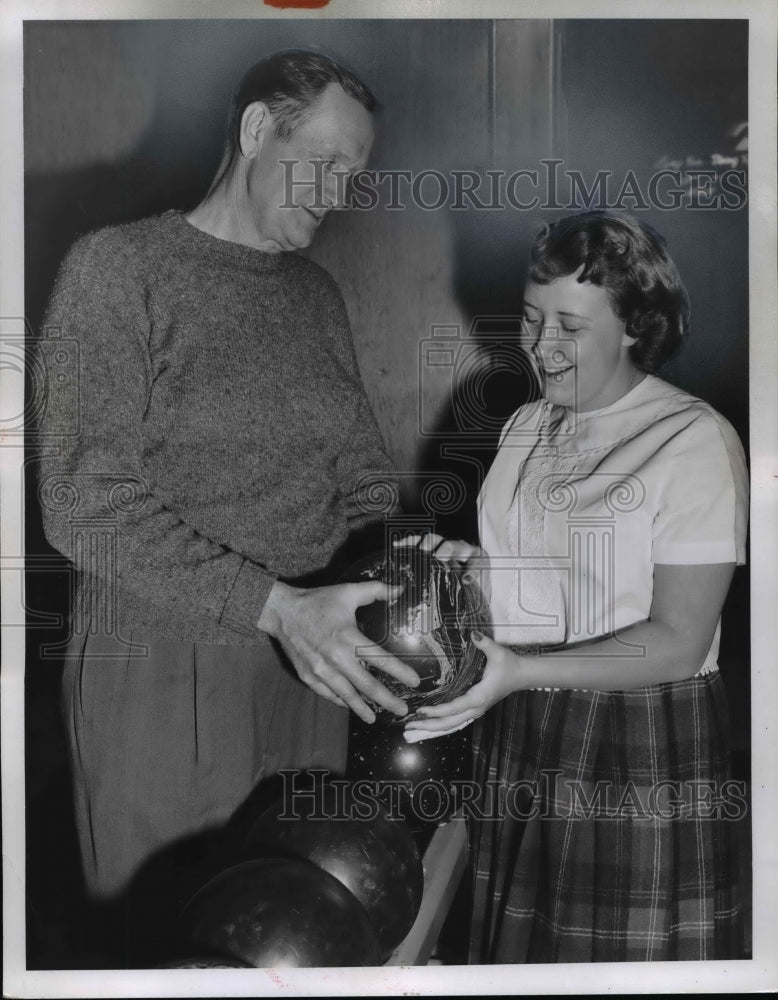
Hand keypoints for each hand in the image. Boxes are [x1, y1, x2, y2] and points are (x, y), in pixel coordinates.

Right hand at [258, 580, 420, 723]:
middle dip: (388, 700)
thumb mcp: (348, 592)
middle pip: (367, 685)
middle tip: (403, 710)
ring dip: (363, 708)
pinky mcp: (309, 676)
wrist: (282, 612)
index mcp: (348, 637)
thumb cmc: (317, 602)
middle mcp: (336, 658)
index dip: (400, 672)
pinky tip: (351, 706)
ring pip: (347, 696)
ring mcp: (321, 670)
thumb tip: (400, 588)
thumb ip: (376, 590)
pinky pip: (329, 694)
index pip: (380, 659)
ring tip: (376, 717)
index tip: (415, 682)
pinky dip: (342, 701)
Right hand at [393, 532, 490, 610]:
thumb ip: (474, 606)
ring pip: (437, 540)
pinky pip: (419, 541)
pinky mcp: (431, 547)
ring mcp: (445, 546)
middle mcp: (463, 551)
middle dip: (448, 550)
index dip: (473, 570)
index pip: (478, 562)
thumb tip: (472, 630)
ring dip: (430, 543)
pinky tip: (399, 545)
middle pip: (456, 546)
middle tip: (440, 557)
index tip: (467, 579)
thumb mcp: (475, 600)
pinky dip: (409, 542)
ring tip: (422, 550)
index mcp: (478, 562)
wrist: (465, 589)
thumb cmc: (470, 595)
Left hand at [403, 630, 521, 741]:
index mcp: (480, 696)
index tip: (421, 710)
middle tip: (408, 726)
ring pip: (452, 725)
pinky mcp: (473, 710)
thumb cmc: (509, 664)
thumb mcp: (498, 652)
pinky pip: (455, 722)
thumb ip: (484, 643)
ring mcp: (475, 711)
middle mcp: (476, 708)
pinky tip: (427, 726)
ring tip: (412, 730)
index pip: (455, 708)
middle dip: (429, 726)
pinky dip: (440, 726)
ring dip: (432, 729)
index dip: (438, 711)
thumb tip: (473, 634)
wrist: (521, 675)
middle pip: (450, 723)